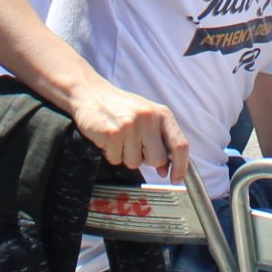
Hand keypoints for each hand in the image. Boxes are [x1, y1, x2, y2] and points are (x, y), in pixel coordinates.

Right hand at [69, 80, 190, 180]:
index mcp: (162, 113)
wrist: (90, 93)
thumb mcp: (146, 117)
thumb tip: (165, 170)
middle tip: (133, 144)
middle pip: (158, 159)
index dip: (181, 166)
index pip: (180, 144)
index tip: (176, 178)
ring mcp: (130, 125)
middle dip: (146, 160)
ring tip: (119, 137)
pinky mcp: (112, 133)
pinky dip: (111, 153)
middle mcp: (149, 118)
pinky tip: (108, 138)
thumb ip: (159, 141)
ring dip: (125, 156)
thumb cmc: (121, 107)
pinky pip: (116, 160)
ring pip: (135, 163)